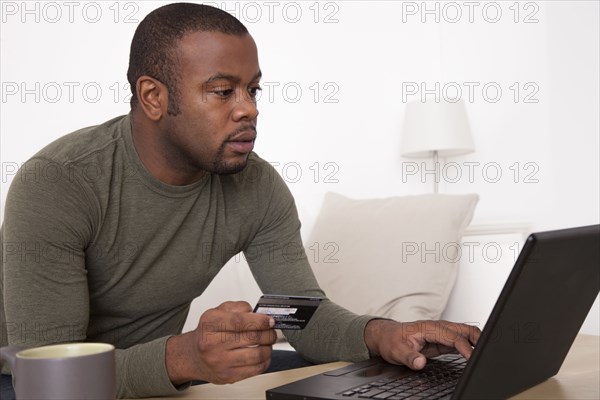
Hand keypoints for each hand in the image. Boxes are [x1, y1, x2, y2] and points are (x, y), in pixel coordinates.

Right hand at [166, 301, 276, 384]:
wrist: (194, 356)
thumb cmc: (208, 333)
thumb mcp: (217, 312)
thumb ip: (238, 307)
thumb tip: (257, 312)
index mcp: (210, 324)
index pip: (240, 321)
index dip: (260, 320)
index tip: (270, 320)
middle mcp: (212, 344)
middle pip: (251, 338)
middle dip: (268, 333)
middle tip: (271, 330)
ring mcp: (220, 362)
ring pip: (256, 355)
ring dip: (268, 348)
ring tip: (268, 342)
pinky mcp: (228, 376)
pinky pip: (256, 370)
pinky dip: (265, 361)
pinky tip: (263, 354)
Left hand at [364, 319, 480, 369]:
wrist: (386, 336)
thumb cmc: (391, 340)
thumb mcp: (396, 351)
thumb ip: (409, 357)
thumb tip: (420, 362)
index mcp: (429, 328)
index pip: (452, 336)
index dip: (463, 346)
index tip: (471, 358)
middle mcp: (437, 327)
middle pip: (464, 329)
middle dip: (478, 338)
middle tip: (488, 352)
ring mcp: (441, 333)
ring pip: (464, 333)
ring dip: (476, 341)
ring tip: (486, 353)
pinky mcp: (442, 339)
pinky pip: (460, 340)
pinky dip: (470, 346)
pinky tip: (475, 354)